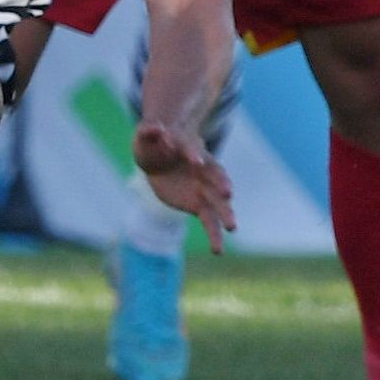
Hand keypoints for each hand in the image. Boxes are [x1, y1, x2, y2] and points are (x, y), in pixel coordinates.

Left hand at [133, 121, 235, 253]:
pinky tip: (218, 250)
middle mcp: (203, 170)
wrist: (158, 158)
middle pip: (215, 176)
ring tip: (232, 227)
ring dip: (225, 214)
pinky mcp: (199, 205)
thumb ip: (150, 132)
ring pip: (218, 202)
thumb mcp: (146, 135)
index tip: (195, 161)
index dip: (193, 154)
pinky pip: (210, 221)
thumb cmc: (153, 142)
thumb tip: (155, 128)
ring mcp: (204, 188)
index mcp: (189, 149)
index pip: (192, 151)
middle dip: (221, 184)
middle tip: (228, 193)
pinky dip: (215, 235)